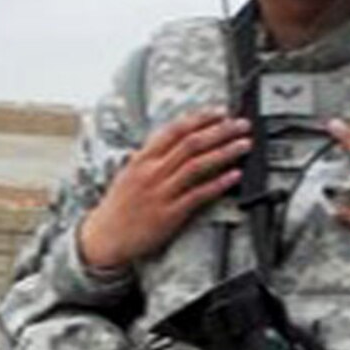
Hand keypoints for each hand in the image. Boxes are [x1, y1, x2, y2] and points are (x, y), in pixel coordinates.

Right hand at [77, 111, 249, 269]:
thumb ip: (151, 157)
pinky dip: (218, 183)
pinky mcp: (170, 214)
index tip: (220, 112)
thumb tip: (174, 141)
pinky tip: (234, 175)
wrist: (105, 237)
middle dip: (220, 131)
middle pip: (191, 143)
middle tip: (241, 125)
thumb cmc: (119, 207)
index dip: (201, 118)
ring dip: (224, 152)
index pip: (175, 130)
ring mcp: (161, 193)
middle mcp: (152, 172)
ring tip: (243, 145)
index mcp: (142, 159)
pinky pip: (198, 195)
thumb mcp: (129, 173)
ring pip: (197, 165)